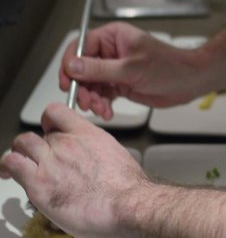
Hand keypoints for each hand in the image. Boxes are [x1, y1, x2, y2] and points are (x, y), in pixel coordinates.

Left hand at [0, 103, 146, 237]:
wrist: (125, 202)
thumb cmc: (126, 187)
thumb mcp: (115, 157)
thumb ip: (97, 154)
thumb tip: (92, 163)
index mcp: (88, 134)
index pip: (57, 112)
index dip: (49, 121)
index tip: (50, 129)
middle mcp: (67, 143)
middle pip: (39, 133)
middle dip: (37, 144)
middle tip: (38, 157)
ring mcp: (51, 161)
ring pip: (21, 143)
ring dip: (19, 153)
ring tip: (18, 164)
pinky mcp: (38, 183)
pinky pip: (12, 163)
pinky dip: (8, 167)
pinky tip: (9, 174)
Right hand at [59, 22, 205, 119]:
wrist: (188, 81)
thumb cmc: (168, 66)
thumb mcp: (132, 67)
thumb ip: (100, 69)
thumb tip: (73, 66)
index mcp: (113, 37)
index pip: (81, 46)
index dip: (71, 63)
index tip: (69, 81)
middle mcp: (111, 51)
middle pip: (82, 68)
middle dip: (82, 87)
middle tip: (85, 101)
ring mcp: (115, 69)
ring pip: (90, 84)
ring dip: (91, 99)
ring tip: (100, 109)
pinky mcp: (120, 84)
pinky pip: (102, 94)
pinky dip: (101, 104)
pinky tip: (107, 111)